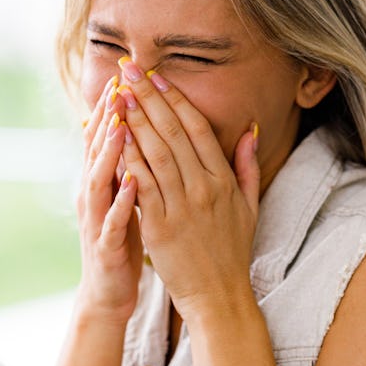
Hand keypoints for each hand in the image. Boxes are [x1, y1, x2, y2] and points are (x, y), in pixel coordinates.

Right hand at [74, 74, 142, 323]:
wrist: (107, 293)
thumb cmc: (122, 241)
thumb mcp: (125, 197)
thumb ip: (129, 164)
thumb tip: (135, 129)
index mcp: (103, 182)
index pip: (106, 137)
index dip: (114, 107)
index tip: (128, 75)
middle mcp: (93, 195)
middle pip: (98, 150)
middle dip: (109, 118)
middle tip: (120, 85)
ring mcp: (96, 220)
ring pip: (99, 179)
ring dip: (110, 152)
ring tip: (122, 124)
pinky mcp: (105, 246)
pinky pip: (112, 220)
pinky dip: (122, 200)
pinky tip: (133, 182)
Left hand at [115, 60, 259, 321]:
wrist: (219, 295)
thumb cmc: (231, 251)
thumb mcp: (249, 206)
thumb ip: (246, 166)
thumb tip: (247, 129)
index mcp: (222, 179)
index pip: (196, 128)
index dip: (175, 99)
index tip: (156, 75)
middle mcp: (204, 188)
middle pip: (172, 133)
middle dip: (148, 98)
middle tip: (128, 69)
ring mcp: (182, 207)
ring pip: (155, 154)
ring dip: (135, 121)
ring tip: (117, 94)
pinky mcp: (161, 228)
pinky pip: (142, 187)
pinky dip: (129, 162)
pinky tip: (115, 140)